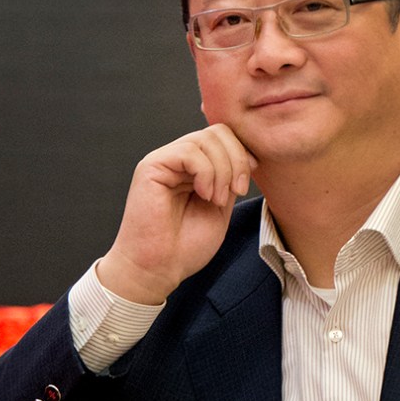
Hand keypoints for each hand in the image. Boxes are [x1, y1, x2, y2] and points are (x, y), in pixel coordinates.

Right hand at [96, 124, 256, 305]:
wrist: (158, 269)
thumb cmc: (185, 247)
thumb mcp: (220, 208)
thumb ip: (229, 180)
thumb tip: (247, 156)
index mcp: (194, 168)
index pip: (223, 137)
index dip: (242, 154)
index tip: (245, 184)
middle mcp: (178, 160)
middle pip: (218, 132)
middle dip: (236, 160)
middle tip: (236, 191)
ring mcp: (164, 160)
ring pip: (206, 139)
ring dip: (222, 170)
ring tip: (215, 199)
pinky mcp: (151, 166)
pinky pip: (189, 152)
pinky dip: (206, 173)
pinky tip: (203, 195)